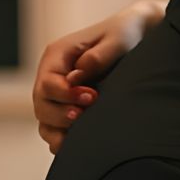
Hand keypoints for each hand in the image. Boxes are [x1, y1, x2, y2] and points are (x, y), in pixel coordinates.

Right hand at [33, 0, 164, 154]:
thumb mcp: (117, 40)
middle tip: (83, 117)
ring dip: (58, 132)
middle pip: (41, 104)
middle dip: (60, 116)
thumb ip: (97, 57)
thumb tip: (76, 77)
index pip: (48, 82)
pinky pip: (55, 130)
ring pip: (45, 121)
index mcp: (58, 55)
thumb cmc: (125, 34)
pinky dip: (62, 140)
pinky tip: (78, 144)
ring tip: (80, 136)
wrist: (138, 37)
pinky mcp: (68, 108)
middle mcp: (53, 75)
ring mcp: (58, 94)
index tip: (92, 97)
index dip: (65, 95)